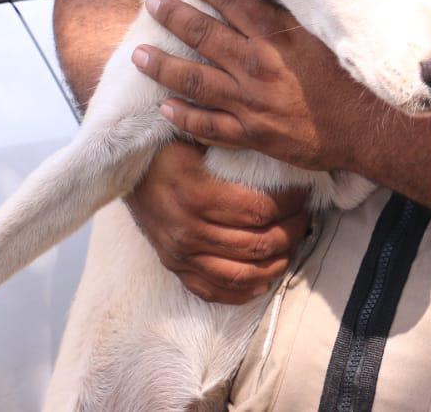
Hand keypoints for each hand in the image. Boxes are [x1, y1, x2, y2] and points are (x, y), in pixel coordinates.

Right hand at [125, 138, 309, 303]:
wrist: (126, 170)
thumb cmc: (169, 148)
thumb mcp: (199, 137)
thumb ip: (234, 146)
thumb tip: (279, 149)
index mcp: (198, 194)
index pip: (260, 211)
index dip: (291, 205)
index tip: (304, 193)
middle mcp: (188, 230)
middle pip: (257, 244)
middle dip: (291, 232)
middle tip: (304, 217)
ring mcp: (179, 254)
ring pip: (242, 273)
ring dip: (276, 262)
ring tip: (291, 245)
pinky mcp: (174, 267)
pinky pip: (212, 291)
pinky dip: (243, 291)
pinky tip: (264, 279)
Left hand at [133, 0, 378, 171]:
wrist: (367, 131)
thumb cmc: (352, 82)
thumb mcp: (328, 39)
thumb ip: (294, 21)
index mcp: (278, 39)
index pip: (236, 4)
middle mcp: (257, 67)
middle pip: (205, 36)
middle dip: (175, 16)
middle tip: (152, 3)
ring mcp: (250, 103)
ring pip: (195, 80)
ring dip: (163, 65)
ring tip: (138, 54)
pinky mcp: (251, 134)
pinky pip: (208, 125)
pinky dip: (183, 117)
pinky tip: (164, 107)